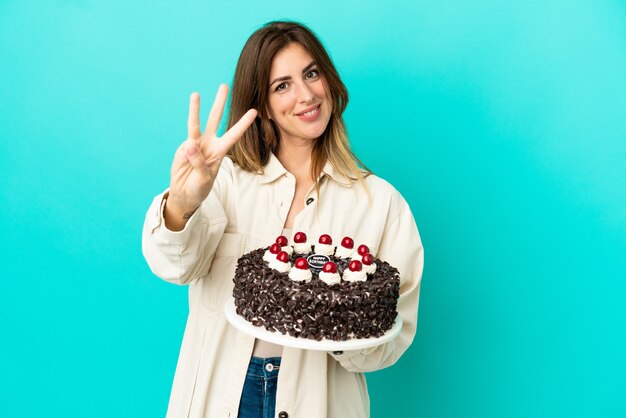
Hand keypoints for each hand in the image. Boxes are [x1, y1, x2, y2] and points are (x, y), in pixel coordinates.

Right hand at [165, 84, 256, 227]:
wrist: (185, 194)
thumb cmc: (199, 188)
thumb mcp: (204, 180)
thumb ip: (200, 164)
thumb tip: (191, 146)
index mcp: (220, 151)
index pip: (234, 135)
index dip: (243, 123)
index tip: (254, 111)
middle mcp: (209, 144)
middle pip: (215, 119)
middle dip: (220, 103)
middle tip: (224, 85)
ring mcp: (195, 144)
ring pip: (196, 124)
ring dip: (195, 109)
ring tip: (195, 94)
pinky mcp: (183, 148)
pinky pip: (186, 144)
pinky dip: (188, 150)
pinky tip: (188, 159)